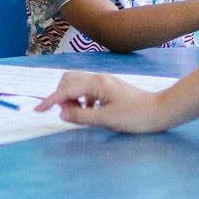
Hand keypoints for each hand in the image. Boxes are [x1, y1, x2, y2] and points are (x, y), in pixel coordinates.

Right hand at [36, 72, 169, 133]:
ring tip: (80, 115)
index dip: (50, 100)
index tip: (38, 110)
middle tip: (68, 113)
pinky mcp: (110, 88)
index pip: (66, 90)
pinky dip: (83, 100)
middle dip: (61, 95)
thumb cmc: (135, 116)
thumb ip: (81, 116)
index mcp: (96, 83)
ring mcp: (105, 82)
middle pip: (69, 79)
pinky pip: (88, 90)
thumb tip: (61, 114)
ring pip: (78, 84)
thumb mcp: (106, 119)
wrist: (160, 111)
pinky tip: (91, 112)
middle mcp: (99, 78)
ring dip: (72, 98)